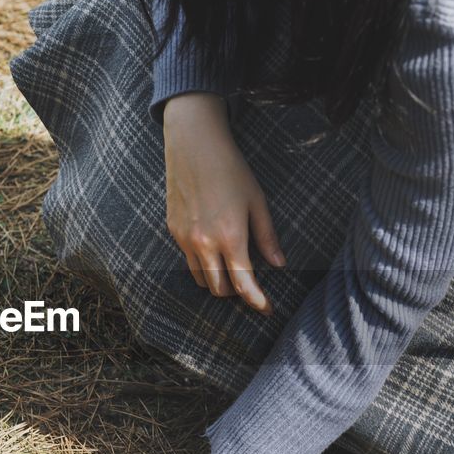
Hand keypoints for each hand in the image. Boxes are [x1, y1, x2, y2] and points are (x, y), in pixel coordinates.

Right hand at [163, 92, 284, 313]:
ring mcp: (186, 239)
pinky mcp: (174, 231)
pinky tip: (212, 248)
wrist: (194, 145)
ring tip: (230, 266)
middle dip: (235, 292)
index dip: (257, 300)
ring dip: (217, 280)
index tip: (266, 308)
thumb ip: (267, 237)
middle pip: (219, 289)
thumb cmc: (231, 170)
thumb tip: (279, 264)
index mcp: (231, 237)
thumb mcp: (257, 202)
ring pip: (201, 279)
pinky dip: (202, 263)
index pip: (243, 283)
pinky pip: (188, 260)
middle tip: (249, 282)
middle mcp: (205, 243)